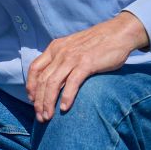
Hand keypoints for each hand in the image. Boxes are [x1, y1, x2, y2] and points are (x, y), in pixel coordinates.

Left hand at [26, 11, 148, 120]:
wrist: (119, 32)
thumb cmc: (98, 43)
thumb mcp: (73, 47)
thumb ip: (62, 60)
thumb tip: (55, 80)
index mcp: (55, 48)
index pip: (34, 68)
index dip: (30, 86)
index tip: (32, 100)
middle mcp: (60, 52)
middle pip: (42, 80)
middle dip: (38, 101)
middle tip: (40, 117)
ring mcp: (73, 57)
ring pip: (53, 83)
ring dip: (48, 102)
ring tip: (48, 116)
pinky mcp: (86, 63)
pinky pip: (72, 83)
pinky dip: (67, 97)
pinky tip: (64, 108)